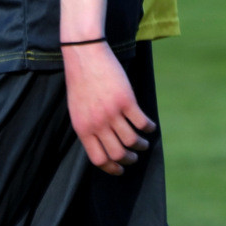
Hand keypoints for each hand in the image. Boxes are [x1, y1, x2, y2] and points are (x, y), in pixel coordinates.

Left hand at [62, 43, 156, 175]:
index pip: (98, 159)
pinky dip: (149, 128)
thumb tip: (102, 145)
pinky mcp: (126, 100)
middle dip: (129, 159)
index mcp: (82, 128)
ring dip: (141, 145)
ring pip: (132, 141)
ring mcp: (112, 112)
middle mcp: (97, 123)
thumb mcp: (76, 109)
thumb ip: (87, 128)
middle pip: (118, 153)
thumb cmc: (80, 81)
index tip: (120, 170)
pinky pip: (141, 122)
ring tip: (143, 143)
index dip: (112, 168)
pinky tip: (150, 126)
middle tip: (134, 157)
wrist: (84, 55)